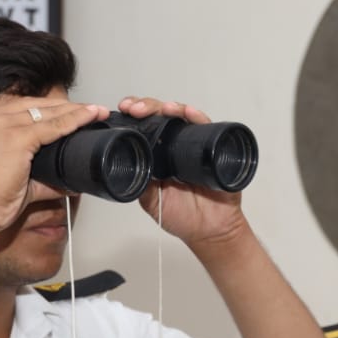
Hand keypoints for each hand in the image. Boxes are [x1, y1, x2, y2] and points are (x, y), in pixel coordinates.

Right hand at [0, 96, 106, 232]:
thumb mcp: (16, 178)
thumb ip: (43, 177)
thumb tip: (69, 183)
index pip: (27, 107)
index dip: (54, 109)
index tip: (76, 112)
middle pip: (39, 105)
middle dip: (69, 107)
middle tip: (94, 111)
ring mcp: (1, 122)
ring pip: (48, 112)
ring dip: (75, 111)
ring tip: (97, 113)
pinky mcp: (14, 137)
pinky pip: (52, 126)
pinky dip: (73, 122)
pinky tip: (89, 119)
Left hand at [118, 96, 250, 246]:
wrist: (211, 231)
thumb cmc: (183, 218)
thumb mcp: (152, 201)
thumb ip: (141, 183)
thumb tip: (127, 165)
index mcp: (158, 155)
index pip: (144, 127)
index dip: (134, 115)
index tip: (123, 111)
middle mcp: (175, 145)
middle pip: (160, 115)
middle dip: (146, 106)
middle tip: (136, 109)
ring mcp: (195, 144)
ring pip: (182, 116)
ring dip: (171, 108)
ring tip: (163, 109)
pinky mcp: (214, 148)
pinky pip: (207, 127)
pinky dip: (198, 117)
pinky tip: (189, 113)